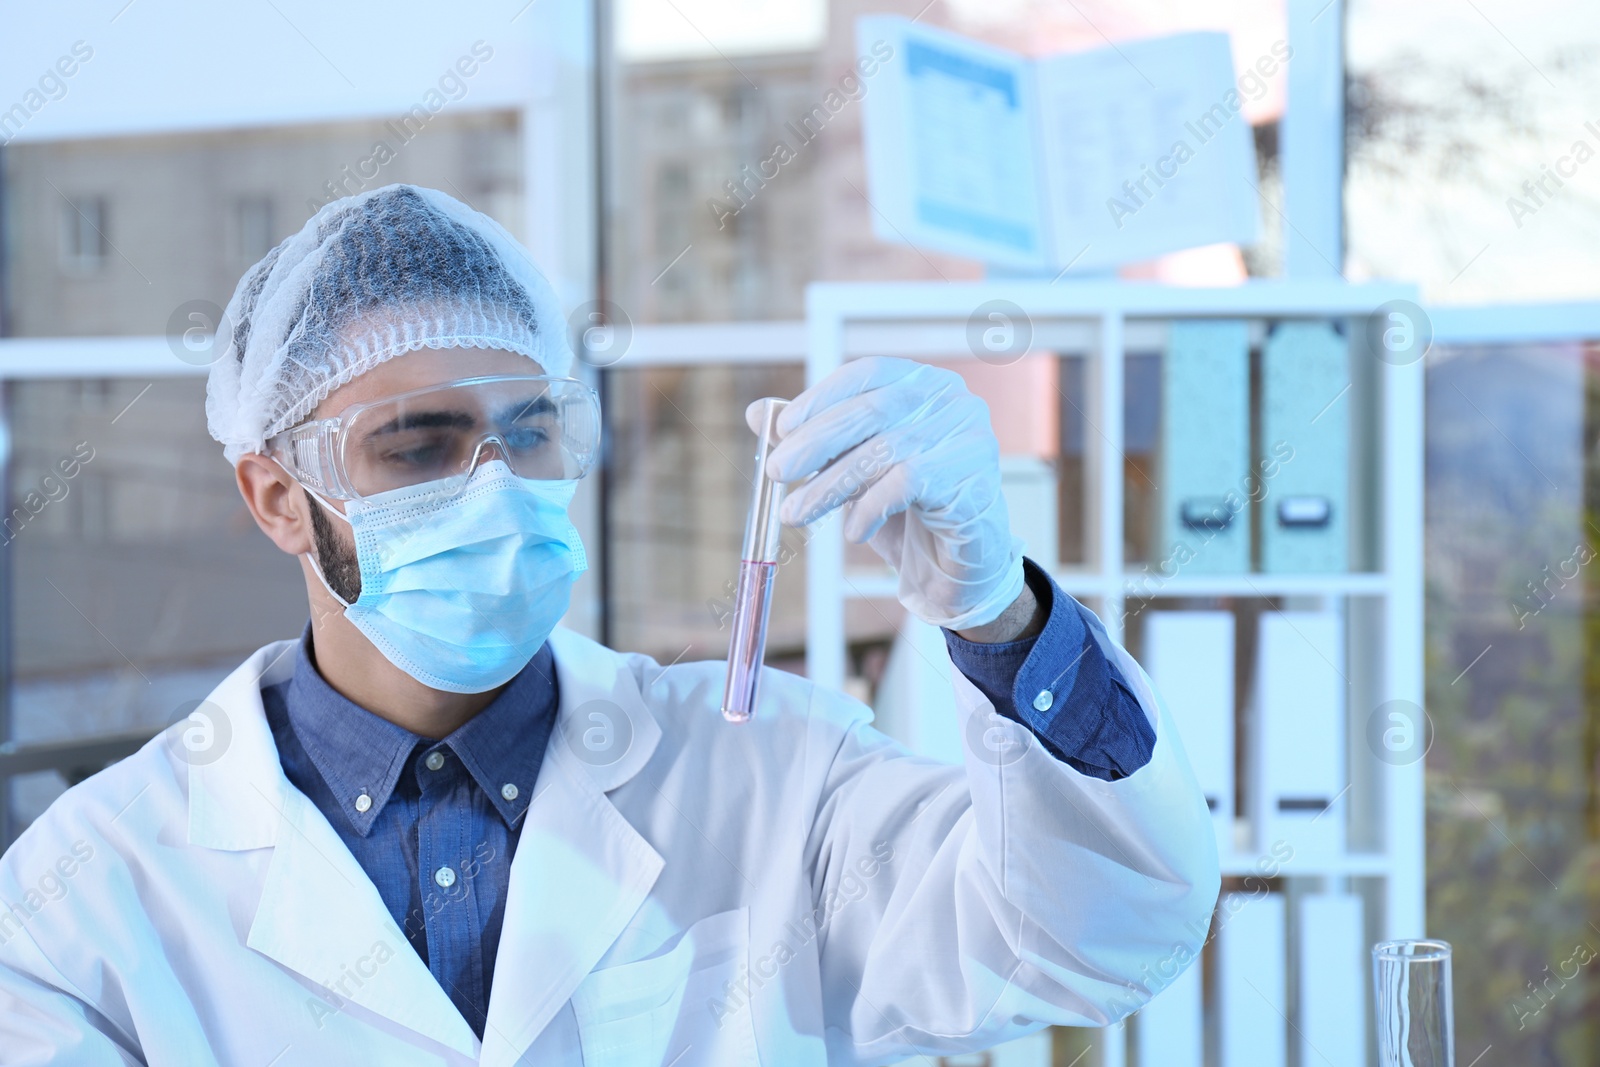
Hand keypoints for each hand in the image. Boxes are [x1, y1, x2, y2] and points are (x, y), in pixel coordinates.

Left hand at [747, 356, 1024, 632]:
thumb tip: (756, 414)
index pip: (866, 373)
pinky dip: (869, 508)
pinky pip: (907, 484)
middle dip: (816, 442)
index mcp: (923, 383)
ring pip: (884, 451)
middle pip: (871, 410)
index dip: (820, 398)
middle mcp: (951, 400)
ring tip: (796, 511)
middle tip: (778, 471)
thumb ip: (815, 440)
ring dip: (831, 485)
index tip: (782, 429)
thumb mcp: (853, 471)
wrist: (960, 565)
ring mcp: (968, 435)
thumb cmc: (908, 509)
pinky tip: (851, 531)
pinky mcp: (974, 476)